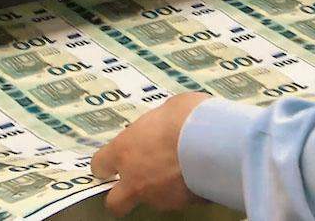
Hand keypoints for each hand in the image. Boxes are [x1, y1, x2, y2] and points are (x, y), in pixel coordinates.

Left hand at [91, 92, 211, 216]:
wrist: (214, 142)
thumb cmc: (186, 116)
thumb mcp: (166, 109)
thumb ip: (156, 124)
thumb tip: (162, 125)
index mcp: (124, 150)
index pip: (100, 165)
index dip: (106, 164)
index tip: (112, 162)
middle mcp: (135, 179)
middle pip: (115, 202)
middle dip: (121, 195)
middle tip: (134, 182)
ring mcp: (158, 196)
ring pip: (150, 200)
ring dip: (158, 189)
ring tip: (179, 170)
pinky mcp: (183, 205)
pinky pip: (178, 199)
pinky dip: (184, 190)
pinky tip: (197, 174)